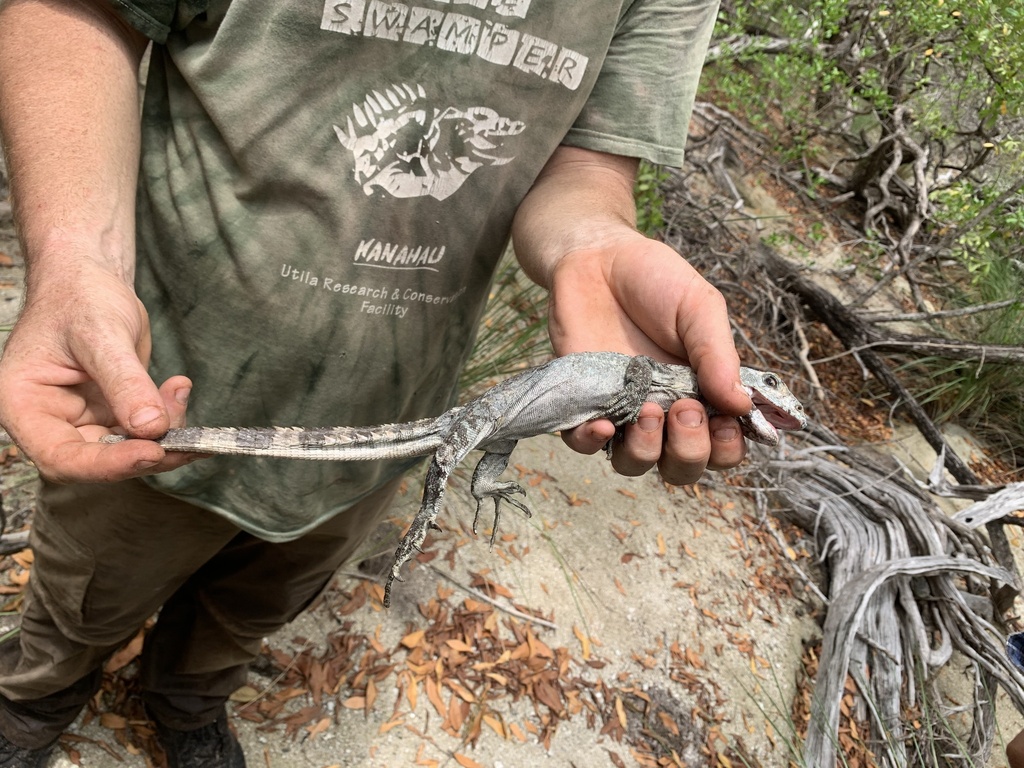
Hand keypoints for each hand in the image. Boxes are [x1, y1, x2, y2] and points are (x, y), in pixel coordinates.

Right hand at [0, 259, 200, 482]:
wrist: (91, 280)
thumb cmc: (79, 296)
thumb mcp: (100, 334)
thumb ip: (124, 382)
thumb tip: (152, 428)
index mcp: (24, 405)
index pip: (61, 456)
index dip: (107, 464)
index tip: (151, 452)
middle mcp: (50, 421)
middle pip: (97, 461)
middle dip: (146, 453)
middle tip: (186, 438)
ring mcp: (82, 419)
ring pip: (127, 450)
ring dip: (164, 436)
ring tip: (179, 395)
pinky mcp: (112, 413)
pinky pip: (143, 432)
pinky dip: (168, 419)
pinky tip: (178, 389)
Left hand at [547, 232, 751, 484]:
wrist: (599, 258)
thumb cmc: (656, 281)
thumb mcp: (699, 308)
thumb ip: (717, 355)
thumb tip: (742, 405)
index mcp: (703, 393)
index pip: (723, 446)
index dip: (728, 448)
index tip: (725, 422)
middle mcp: (665, 412)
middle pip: (682, 467)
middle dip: (690, 450)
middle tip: (685, 408)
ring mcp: (623, 410)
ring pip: (635, 464)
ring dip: (647, 452)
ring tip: (649, 411)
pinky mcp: (582, 403)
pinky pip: (584, 445)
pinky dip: (593, 444)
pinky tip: (604, 424)